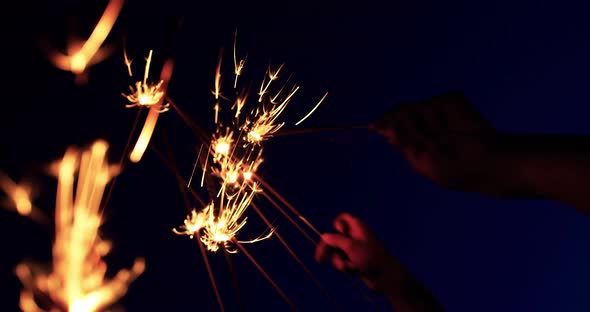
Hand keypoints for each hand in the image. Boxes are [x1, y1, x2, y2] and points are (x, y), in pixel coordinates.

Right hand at [315, 212, 401, 291]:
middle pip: (334, 238)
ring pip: (337, 252)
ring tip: (347, 267)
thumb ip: (335, 240)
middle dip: (329, 249)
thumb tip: (324, 236)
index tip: (338, 233)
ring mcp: (355, 249)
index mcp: (357, 227)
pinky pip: (343, 261)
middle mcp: (355, 236)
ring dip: (339, 261)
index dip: (337, 226)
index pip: (342, 219)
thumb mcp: (351, 246)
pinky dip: (345, 266)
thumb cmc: (371, 257)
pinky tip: (353, 270)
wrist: (386, 276)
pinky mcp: (355, 261)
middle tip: (319, 259)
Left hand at [370, 92, 500, 192]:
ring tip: (441, 143)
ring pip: (412, 109)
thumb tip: (379, 126)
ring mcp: (439, 109)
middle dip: (399, 123)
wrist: (483, 163)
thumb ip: (402, 141)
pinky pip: (429, 106)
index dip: (384, 123)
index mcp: (417, 136)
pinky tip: (448, 134)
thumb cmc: (453, 169)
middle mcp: (426, 121)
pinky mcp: (451, 100)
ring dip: (422, 130)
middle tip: (418, 141)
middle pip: (399, 112)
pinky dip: (435, 123)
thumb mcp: (420, 159)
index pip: (392, 123)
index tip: (375, 126)